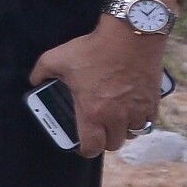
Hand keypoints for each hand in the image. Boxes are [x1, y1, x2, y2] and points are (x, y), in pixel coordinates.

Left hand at [30, 19, 164, 156]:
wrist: (129, 36)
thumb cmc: (93, 49)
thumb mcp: (56, 58)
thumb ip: (40, 72)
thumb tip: (34, 80)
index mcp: (92, 111)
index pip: (92, 147)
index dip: (85, 151)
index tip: (81, 147)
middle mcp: (116, 116)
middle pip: (113, 144)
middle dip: (104, 141)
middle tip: (97, 130)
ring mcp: (137, 110)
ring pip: (132, 134)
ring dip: (122, 131)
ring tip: (114, 121)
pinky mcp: (152, 101)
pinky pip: (148, 121)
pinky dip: (140, 120)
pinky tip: (131, 111)